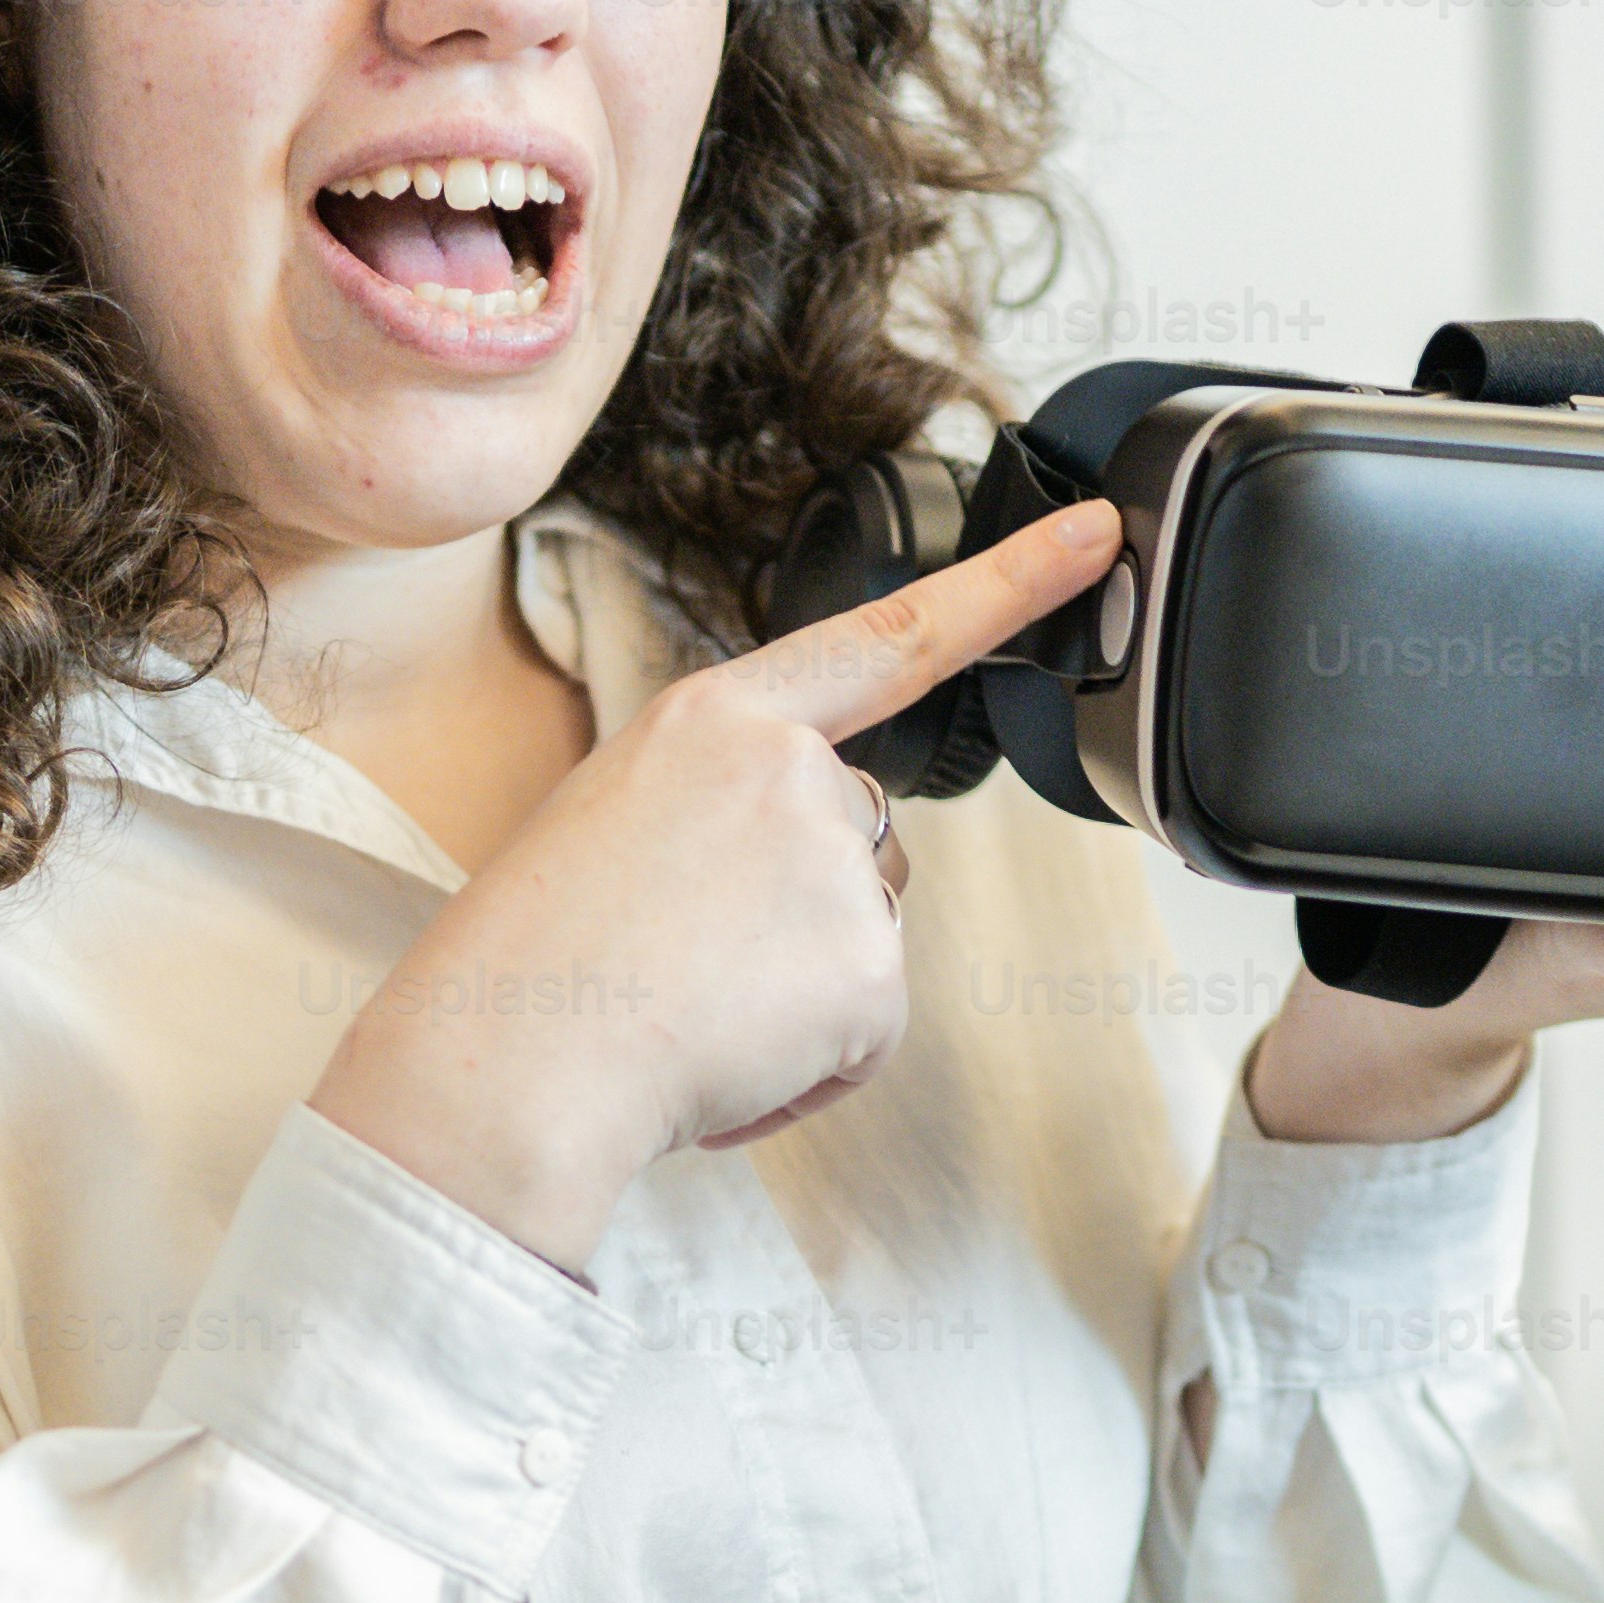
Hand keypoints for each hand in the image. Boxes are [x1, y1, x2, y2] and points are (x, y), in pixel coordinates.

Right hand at [306, 489, 1126, 1271]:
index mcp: (719, 718)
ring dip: (797, 989)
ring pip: (861, 938)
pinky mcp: (868, 972)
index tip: (1097, 535)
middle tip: (681, 956)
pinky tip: (722, 1058)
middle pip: (862, 836)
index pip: (891, 636)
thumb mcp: (617, 818)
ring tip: (686, 1005)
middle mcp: (794, 773)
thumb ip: (727, 806)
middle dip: (799, 905)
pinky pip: (863, 1034)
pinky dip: (804, 1066)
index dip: (1010, 584)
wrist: (506, 1067)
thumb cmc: (533, 959)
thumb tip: (794, 879)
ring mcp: (839, 868)